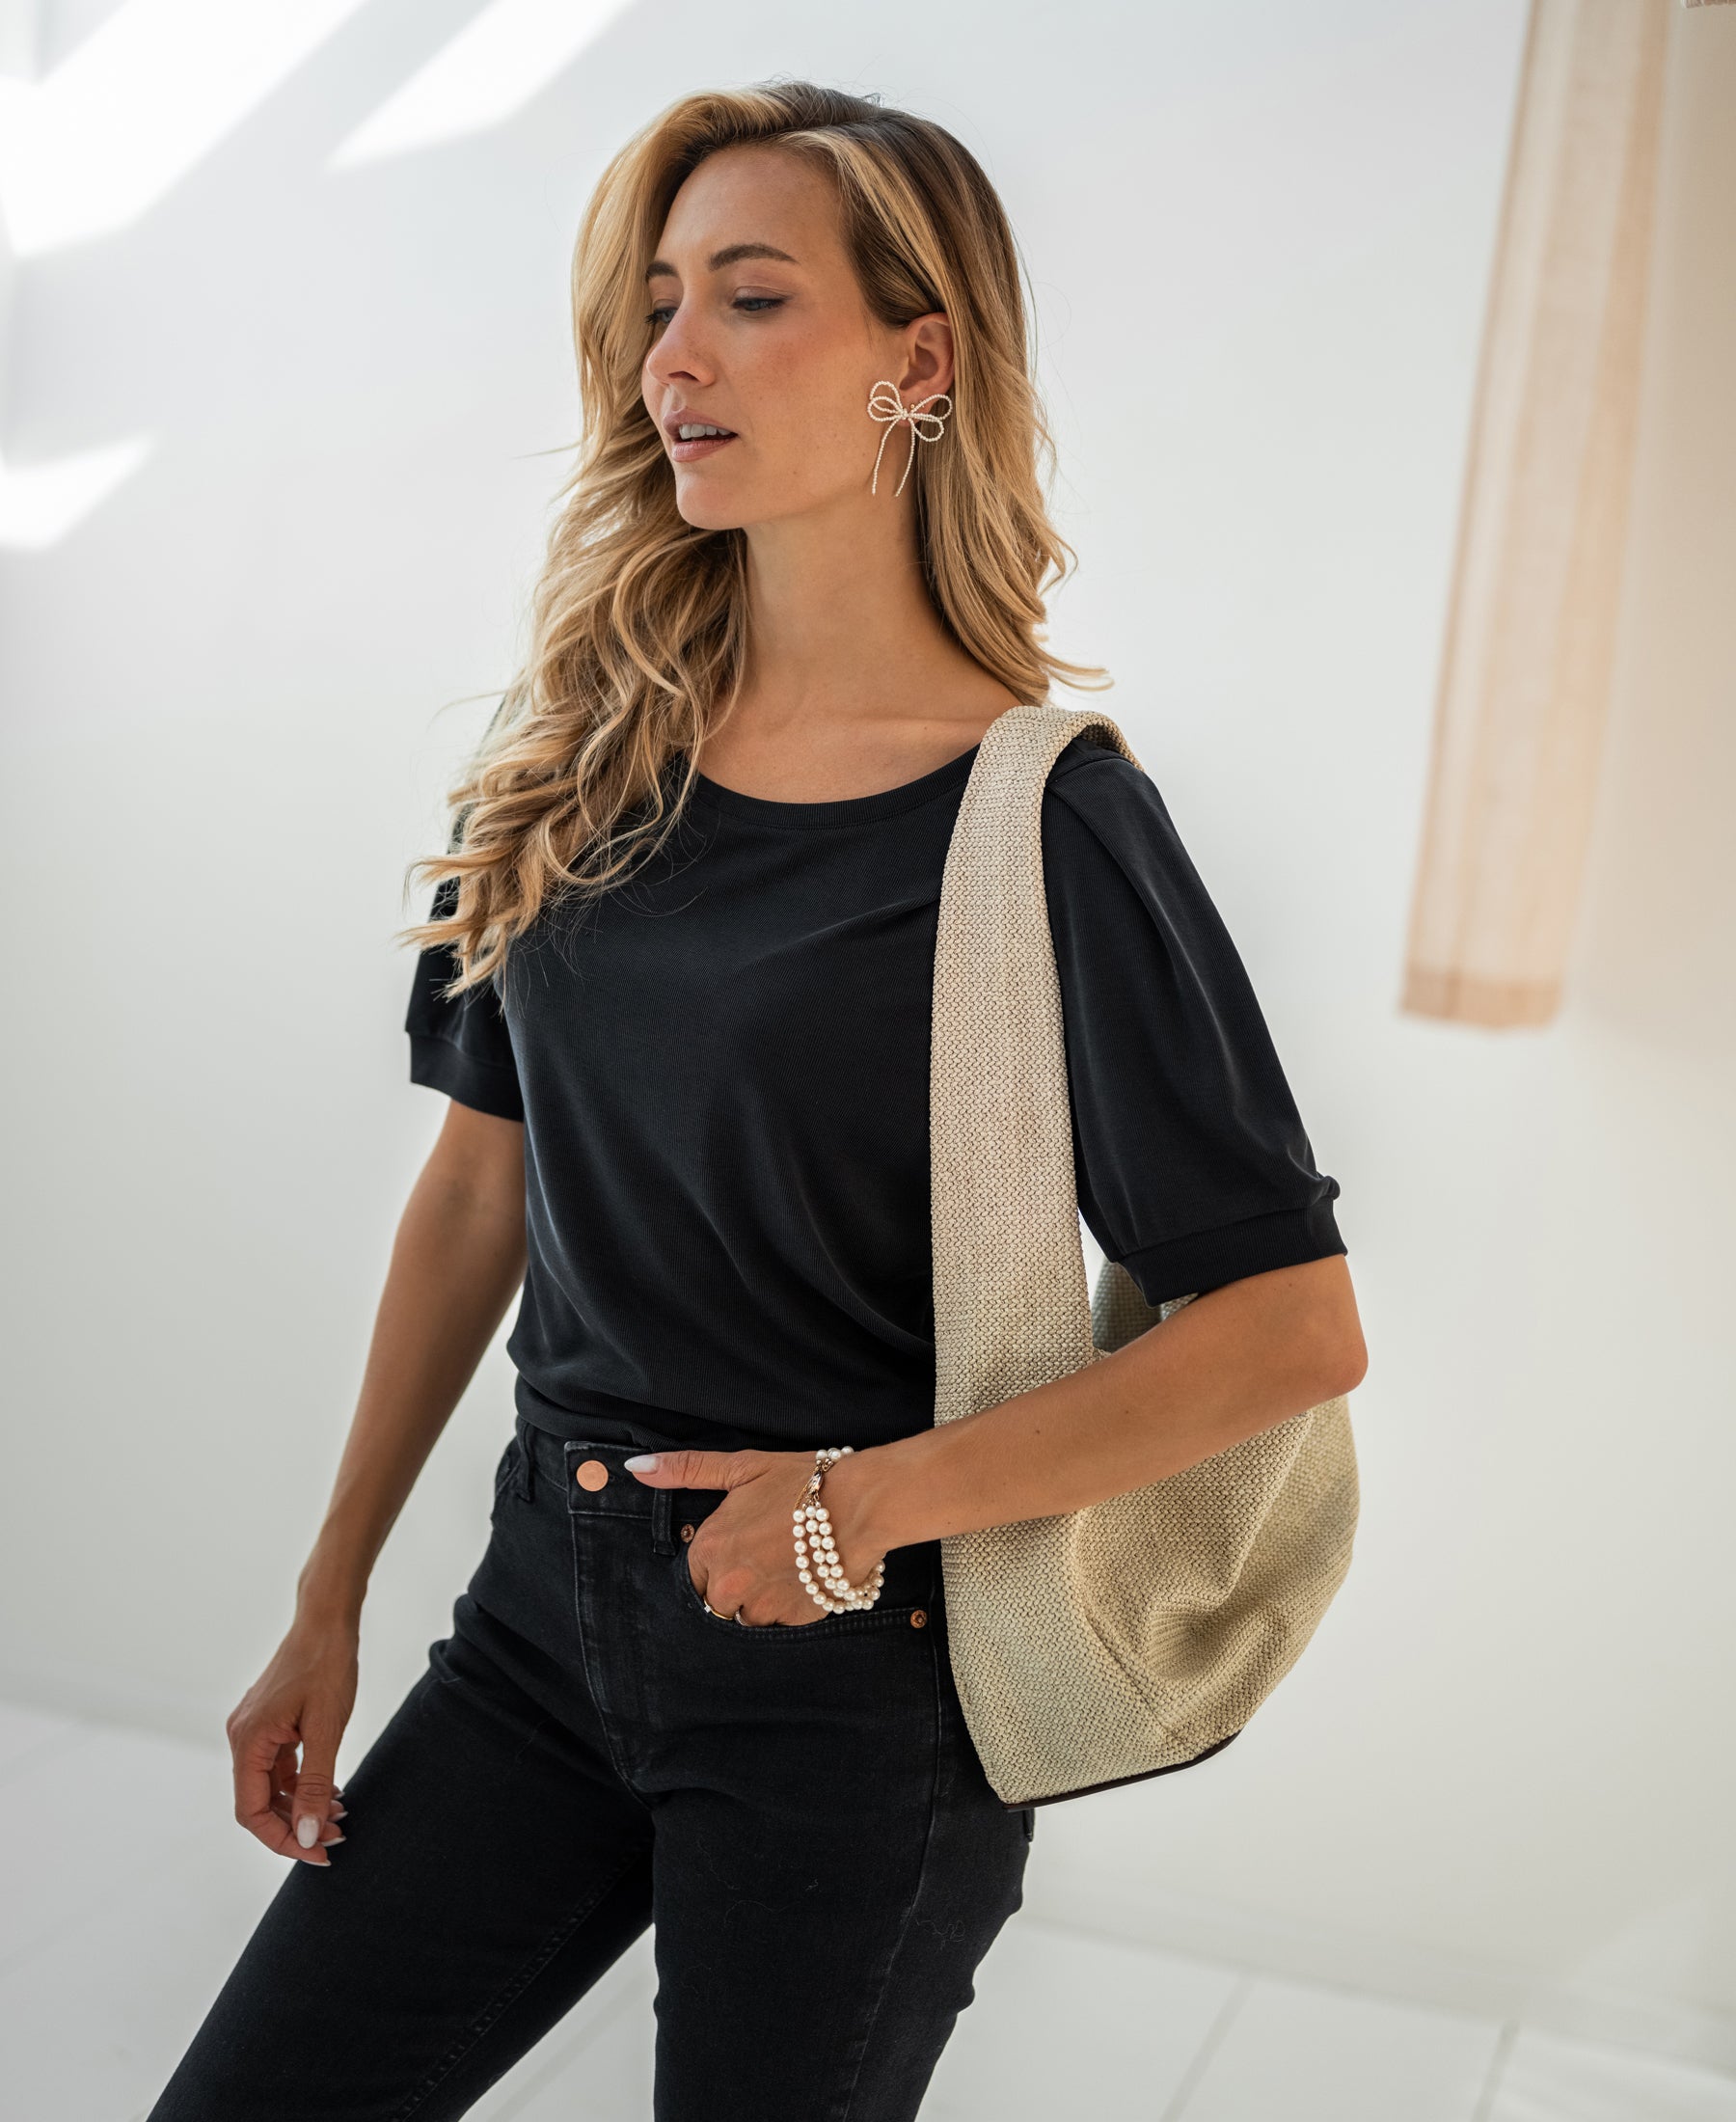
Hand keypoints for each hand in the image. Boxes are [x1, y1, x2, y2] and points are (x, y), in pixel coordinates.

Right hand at [225, 1619, 357, 1863]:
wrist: (327, 1617)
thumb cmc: (327, 1664)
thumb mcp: (327, 1728)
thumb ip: (315, 1783)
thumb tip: (305, 1834)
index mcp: (248, 1741)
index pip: (252, 1812)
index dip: (282, 1840)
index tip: (319, 1853)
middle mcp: (243, 1738)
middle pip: (260, 1803)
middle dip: (297, 1826)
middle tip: (338, 1837)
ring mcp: (254, 1730)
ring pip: (271, 1787)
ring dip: (302, 1806)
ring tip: (341, 1816)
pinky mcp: (270, 1723)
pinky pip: (280, 1767)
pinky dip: (303, 1784)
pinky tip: (333, 1793)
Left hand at [625, 1447, 887, 1626]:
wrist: (859, 1504)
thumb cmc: (803, 1481)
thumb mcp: (743, 1467)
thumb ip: (687, 1469)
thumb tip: (637, 1466)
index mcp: (711, 1547)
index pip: (695, 1576)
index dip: (718, 1562)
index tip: (743, 1547)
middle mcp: (730, 1583)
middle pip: (718, 1602)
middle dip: (738, 1585)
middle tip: (769, 1556)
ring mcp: (763, 1606)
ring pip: (750, 1617)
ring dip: (763, 1600)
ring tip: (789, 1568)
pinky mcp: (795, 1620)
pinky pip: (782, 1623)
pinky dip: (791, 1607)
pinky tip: (806, 1579)